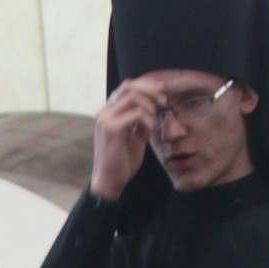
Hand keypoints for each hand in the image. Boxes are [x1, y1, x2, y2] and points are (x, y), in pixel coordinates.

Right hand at [89, 79, 159, 200]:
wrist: (110, 181)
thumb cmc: (122, 162)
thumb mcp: (135, 137)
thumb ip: (141, 122)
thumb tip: (154, 110)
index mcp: (107, 113)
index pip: (126, 88)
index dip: (145, 86)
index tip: (161, 93)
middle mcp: (103, 113)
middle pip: (129, 86)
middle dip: (150, 89)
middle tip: (164, 100)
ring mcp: (105, 119)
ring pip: (133, 96)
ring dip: (151, 105)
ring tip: (156, 120)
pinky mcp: (112, 128)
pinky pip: (136, 113)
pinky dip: (148, 118)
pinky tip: (152, 128)